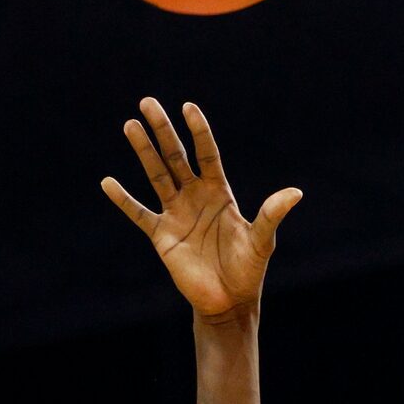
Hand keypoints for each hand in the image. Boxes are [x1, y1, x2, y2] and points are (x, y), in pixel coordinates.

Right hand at [101, 98, 301, 319]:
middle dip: (163, 130)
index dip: (198, 131)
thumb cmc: (248, 269)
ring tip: (130, 125)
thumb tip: (295, 193)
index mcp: (219, 193)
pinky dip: (123, 200)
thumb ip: (271, 215)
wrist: (229, 300)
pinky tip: (107, 182)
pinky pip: (139, 214)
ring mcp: (176, 213)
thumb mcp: (262, 241)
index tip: (188, 107)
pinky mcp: (161, 235)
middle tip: (147, 102)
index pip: (207, 154)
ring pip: (156, 175)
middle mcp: (195, 197)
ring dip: (143, 152)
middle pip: (176, 156)